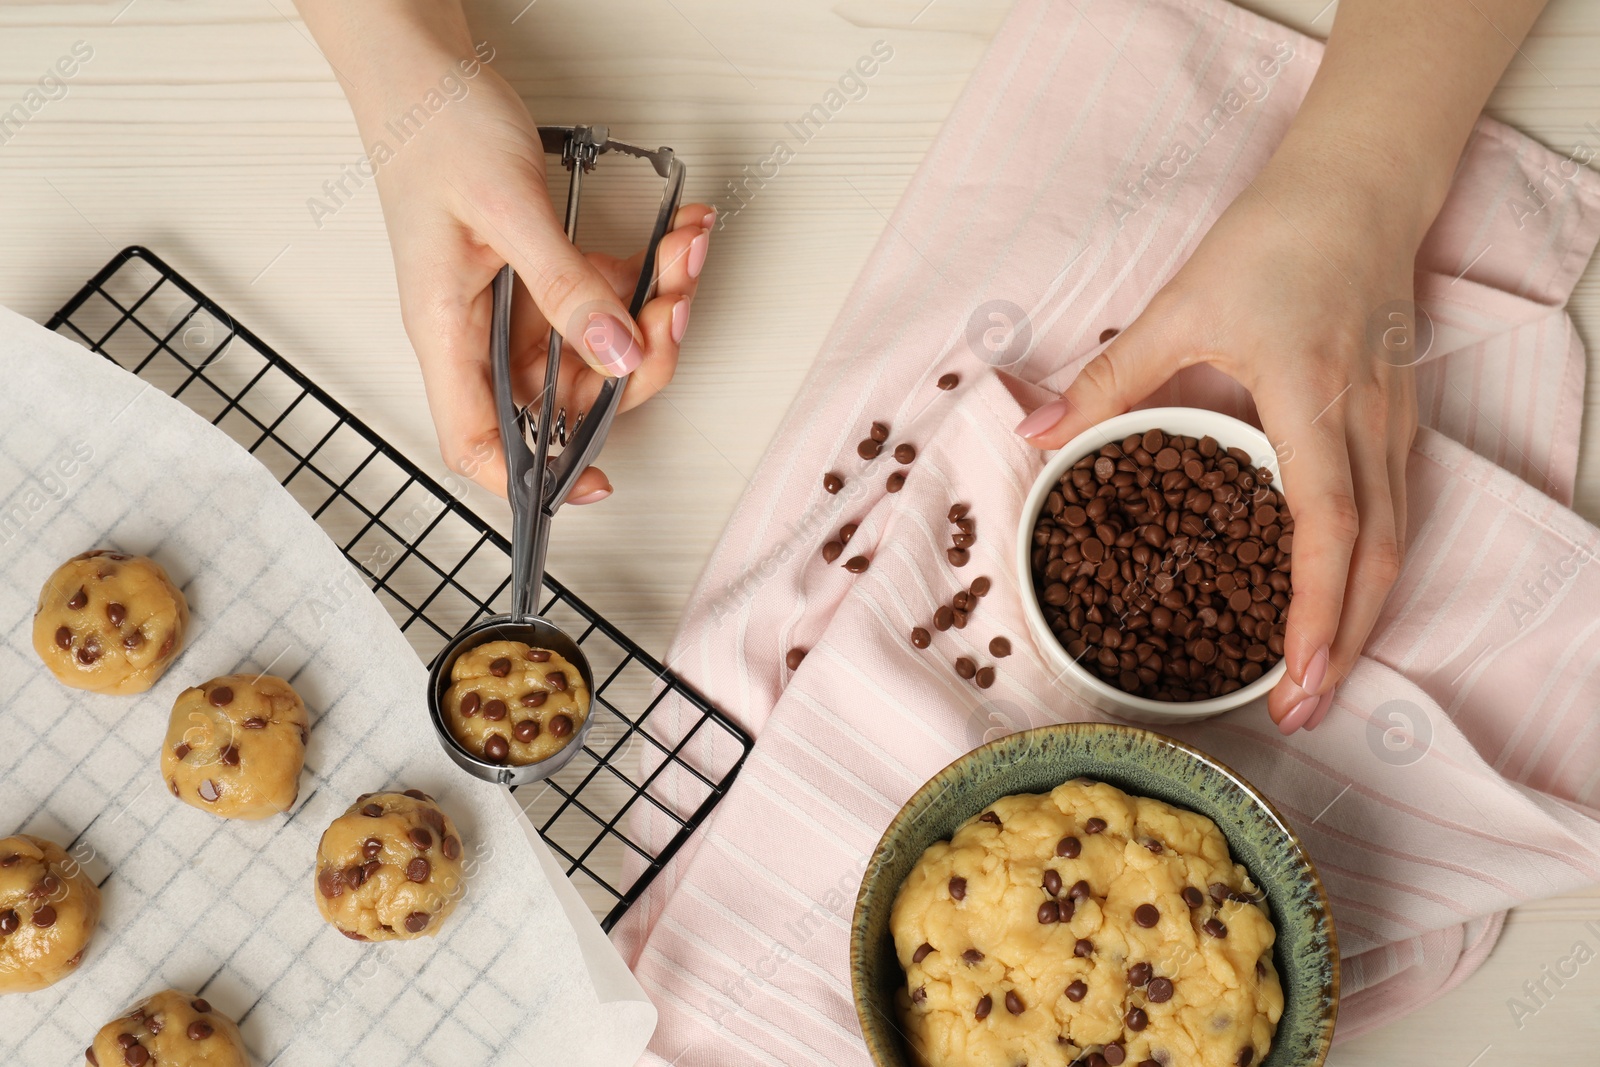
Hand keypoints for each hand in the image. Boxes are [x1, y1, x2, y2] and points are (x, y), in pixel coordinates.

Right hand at [361, 64, 710, 501]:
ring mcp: (519, 304)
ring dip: (657, 305)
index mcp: (448, 333)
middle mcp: (484, 332)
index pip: (479, 440)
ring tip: (684, 248)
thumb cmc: (434, 128)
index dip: (532, 477)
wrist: (427, 66)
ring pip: (602, 346)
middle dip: (636, 360)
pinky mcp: (548, 272)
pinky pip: (609, 297)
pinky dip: (651, 272)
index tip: (594, 482)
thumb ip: (564, 288)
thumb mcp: (507, 210)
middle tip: (673, 306)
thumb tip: (616, 355)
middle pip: (567, 395)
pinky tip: (677, 234)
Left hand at [1014, 152, 1418, 732]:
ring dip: (1365, 620)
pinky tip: (1347, 609)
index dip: (1312, 610)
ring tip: (1321, 682)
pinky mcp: (1402, 419)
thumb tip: (1036, 433)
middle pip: (1375, 558)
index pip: (1324, 525)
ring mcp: (1395, 423)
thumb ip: (1108, 379)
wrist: (1357, 188)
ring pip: (1397, 543)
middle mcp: (1366, 422)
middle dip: (1344, 645)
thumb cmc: (1271, 241)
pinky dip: (1375, 573)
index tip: (1293, 675)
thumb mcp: (1178, 306)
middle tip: (1302, 711)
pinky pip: (1399, 513)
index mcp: (1309, 397)